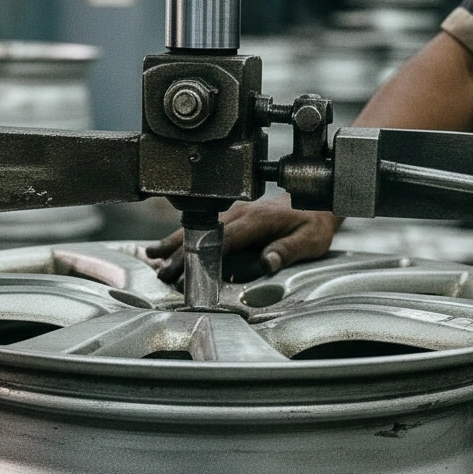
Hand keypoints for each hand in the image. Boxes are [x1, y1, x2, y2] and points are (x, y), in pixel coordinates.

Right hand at [145, 195, 341, 282]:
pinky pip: (204, 226)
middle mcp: (241, 213)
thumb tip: (267, 262)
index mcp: (256, 219)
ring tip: (152, 255)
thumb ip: (286, 251)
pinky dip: (183, 235)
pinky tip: (168, 245)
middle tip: (161, 271)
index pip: (221, 240)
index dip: (198, 255)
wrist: (319, 202)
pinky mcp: (233, 215)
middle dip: (178, 252)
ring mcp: (235, 212)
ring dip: (174, 242)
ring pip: (198, 227)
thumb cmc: (315, 221)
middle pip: (201, 233)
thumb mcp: (309, 240)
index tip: (181, 270)